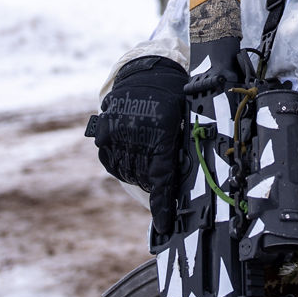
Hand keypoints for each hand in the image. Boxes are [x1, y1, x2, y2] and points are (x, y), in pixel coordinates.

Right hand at [94, 55, 186, 236]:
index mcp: (162, 130)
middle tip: (164, 190)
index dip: (162, 204)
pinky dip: (123, 166)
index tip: (163, 225)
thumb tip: (194, 181)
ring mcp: (116, 132)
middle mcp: (135, 132)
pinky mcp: (104, 132)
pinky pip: (111, 161)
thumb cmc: (176, 96)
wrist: (146, 71)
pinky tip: (134, 161)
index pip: (161, 176)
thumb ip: (186, 146)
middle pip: (144, 177)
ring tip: (151, 170)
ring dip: (139, 177)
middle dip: (155, 187)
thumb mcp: (188, 117)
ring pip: (126, 171)